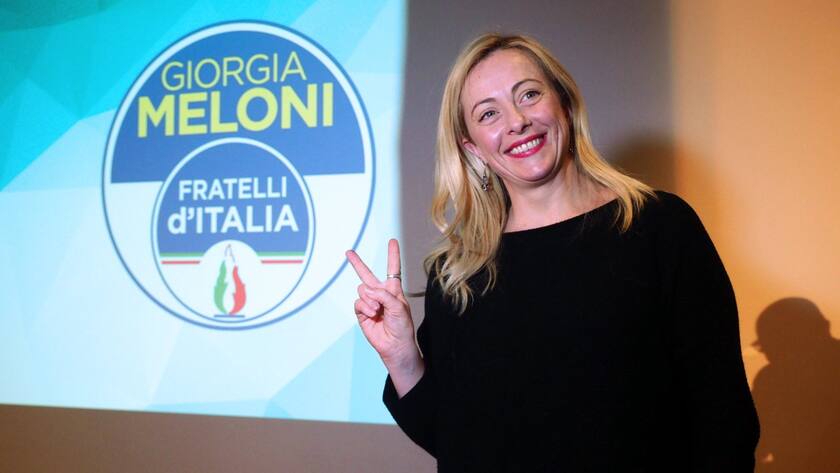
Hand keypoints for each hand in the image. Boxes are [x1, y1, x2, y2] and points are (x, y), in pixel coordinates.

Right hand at [346, 239, 419, 370]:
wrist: (395, 345)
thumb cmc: (402, 326)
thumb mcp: (399, 307)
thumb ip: (384, 295)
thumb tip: (367, 290)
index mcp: (393, 290)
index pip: (393, 269)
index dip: (392, 255)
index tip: (392, 241)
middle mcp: (380, 294)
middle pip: (366, 274)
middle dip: (356, 263)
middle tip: (348, 252)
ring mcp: (370, 302)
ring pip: (362, 290)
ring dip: (370, 299)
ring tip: (378, 310)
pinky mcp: (361, 312)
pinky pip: (358, 302)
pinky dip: (366, 307)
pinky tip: (373, 314)